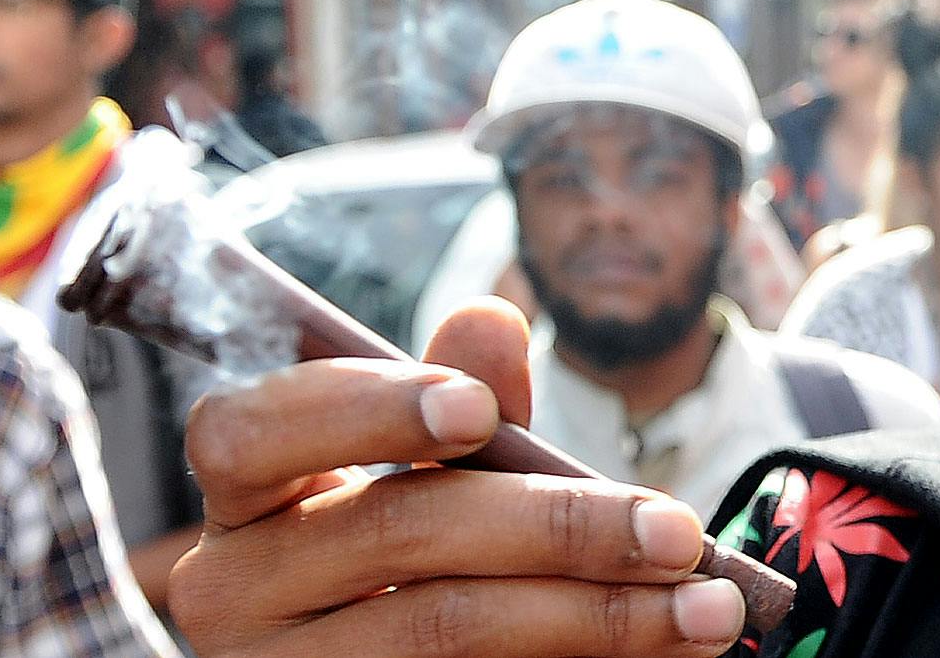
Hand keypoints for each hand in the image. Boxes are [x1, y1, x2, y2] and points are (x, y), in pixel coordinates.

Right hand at [170, 298, 747, 656]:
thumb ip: (464, 404)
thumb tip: (491, 316)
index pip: (247, 434)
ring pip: (443, 628)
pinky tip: (660, 652)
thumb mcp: (442, 479)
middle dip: (558, 524)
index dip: (358, 411)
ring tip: (706, 605)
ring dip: (599, 614)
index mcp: (246, 500)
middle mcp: (233, 592)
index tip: (477, 411)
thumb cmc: (421, 559)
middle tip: (675, 531)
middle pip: (391, 533)